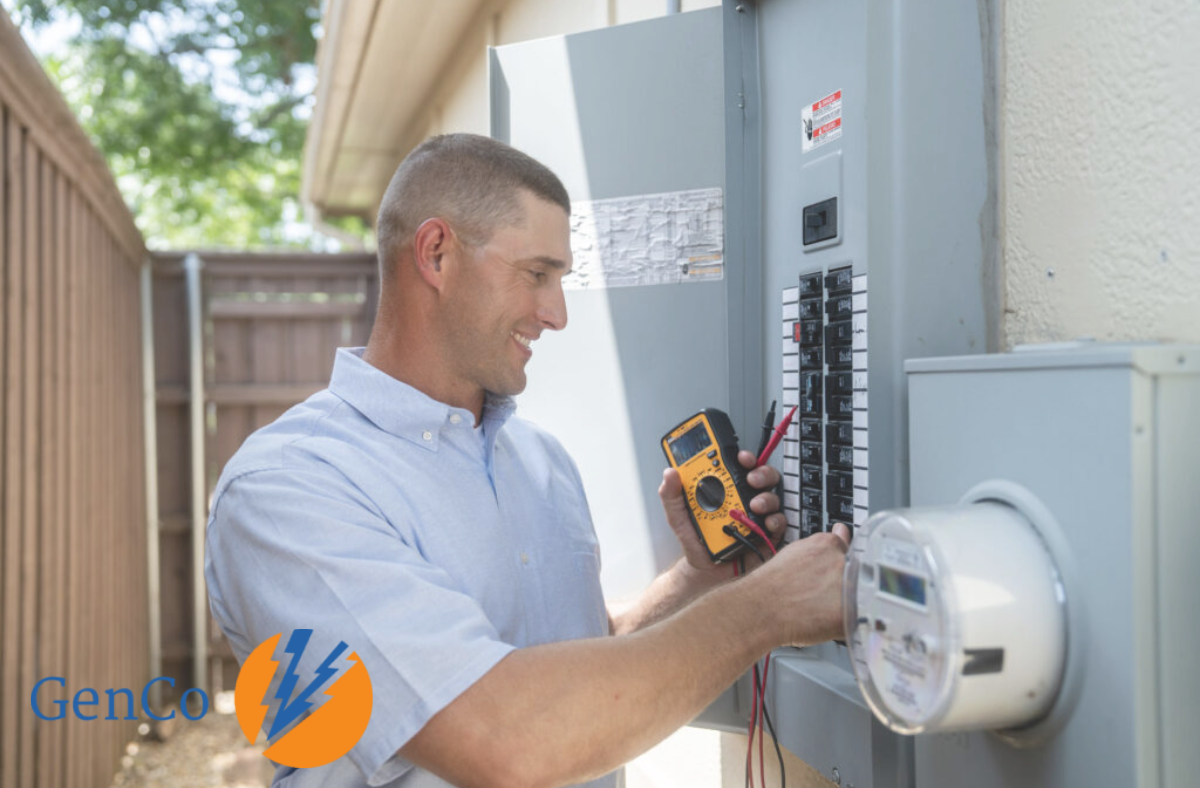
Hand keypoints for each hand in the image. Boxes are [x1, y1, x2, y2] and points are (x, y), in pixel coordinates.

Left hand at [658, 450, 787, 581]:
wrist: (705, 572)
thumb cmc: (695, 542)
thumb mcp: (678, 518)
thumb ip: (672, 496)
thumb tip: (670, 474)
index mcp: (724, 491)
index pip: (738, 468)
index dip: (744, 458)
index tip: (740, 457)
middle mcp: (744, 500)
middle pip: (762, 477)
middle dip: (761, 473)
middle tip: (751, 479)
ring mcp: (757, 517)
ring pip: (772, 497)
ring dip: (767, 497)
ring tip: (755, 505)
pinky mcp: (767, 535)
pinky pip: (779, 523)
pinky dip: (776, 521)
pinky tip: (767, 524)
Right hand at [757, 522, 851, 645]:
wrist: (760, 609)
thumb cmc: (772, 586)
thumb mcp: (796, 552)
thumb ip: (825, 543)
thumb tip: (842, 531)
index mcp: (828, 544)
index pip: (848, 550)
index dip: (839, 565)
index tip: (833, 574)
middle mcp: (841, 562)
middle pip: (856, 572)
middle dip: (844, 583)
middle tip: (822, 596)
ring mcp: (847, 585)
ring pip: (859, 595)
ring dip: (847, 602)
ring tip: (822, 609)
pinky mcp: (851, 610)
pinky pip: (859, 618)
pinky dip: (848, 622)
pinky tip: (828, 621)